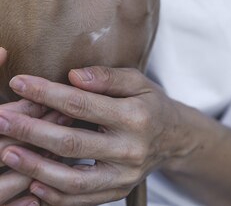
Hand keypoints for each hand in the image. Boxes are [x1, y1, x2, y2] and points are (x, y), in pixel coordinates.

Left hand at [0, 67, 191, 205]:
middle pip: (71, 143)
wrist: (174, 139)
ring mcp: (122, 176)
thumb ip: (106, 77)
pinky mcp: (115, 193)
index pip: (82, 104)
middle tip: (1, 120)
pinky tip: (31, 181)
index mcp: (135, 116)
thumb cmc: (150, 103)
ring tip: (8, 153)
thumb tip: (73, 76)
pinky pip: (79, 200)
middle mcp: (129, 150)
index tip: (20, 83)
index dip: (48, 93)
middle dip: (31, 131)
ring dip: (35, 167)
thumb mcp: (137, 80)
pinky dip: (52, 195)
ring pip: (72, 180)